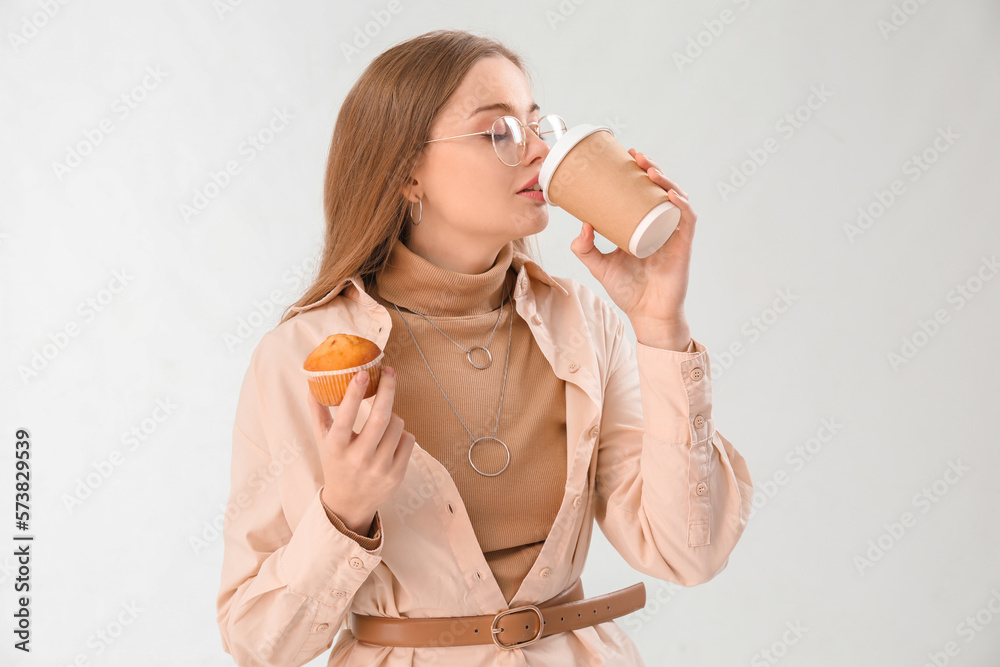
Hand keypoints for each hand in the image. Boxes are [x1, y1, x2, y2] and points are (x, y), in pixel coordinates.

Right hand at [307, 367, 414, 532]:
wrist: (349, 504)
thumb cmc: (335, 463)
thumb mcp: (323, 440)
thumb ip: (318, 412)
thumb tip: (313, 383)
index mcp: (336, 448)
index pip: (346, 417)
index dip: (354, 394)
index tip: (362, 373)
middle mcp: (358, 459)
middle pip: (380, 418)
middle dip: (387, 390)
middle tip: (390, 372)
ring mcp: (379, 469)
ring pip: (397, 426)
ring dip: (393, 414)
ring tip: (384, 417)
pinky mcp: (397, 475)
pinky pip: (408, 440)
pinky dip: (402, 432)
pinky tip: (391, 438)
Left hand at [570, 148, 695, 332]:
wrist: (646, 314)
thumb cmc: (627, 290)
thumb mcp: (598, 265)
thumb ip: (584, 247)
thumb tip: (581, 223)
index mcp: (643, 225)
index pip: (643, 192)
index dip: (638, 172)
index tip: (625, 156)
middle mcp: (660, 225)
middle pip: (660, 189)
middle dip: (650, 168)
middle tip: (635, 156)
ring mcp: (673, 233)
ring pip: (676, 198)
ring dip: (665, 180)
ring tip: (649, 169)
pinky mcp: (683, 245)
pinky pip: (687, 218)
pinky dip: (681, 204)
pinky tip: (670, 194)